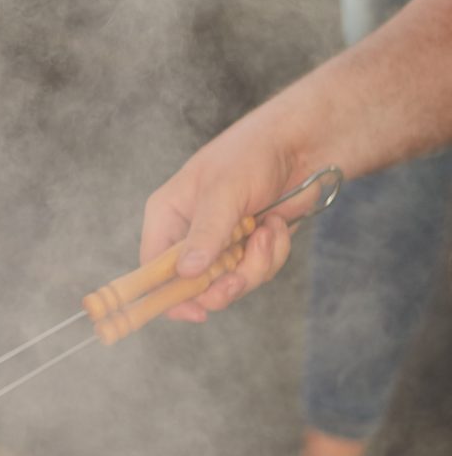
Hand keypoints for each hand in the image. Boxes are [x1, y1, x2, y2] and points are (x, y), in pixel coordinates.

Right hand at [139, 117, 300, 320]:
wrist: (302, 145)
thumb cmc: (250, 154)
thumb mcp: (223, 192)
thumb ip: (205, 234)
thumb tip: (185, 273)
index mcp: (168, 216)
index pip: (154, 267)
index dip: (168, 294)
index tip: (194, 311)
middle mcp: (190, 233)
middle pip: (195, 285)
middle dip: (223, 283)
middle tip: (238, 278)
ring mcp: (223, 243)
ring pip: (232, 282)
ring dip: (256, 263)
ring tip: (267, 231)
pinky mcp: (251, 247)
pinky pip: (259, 271)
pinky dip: (273, 253)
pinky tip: (277, 225)